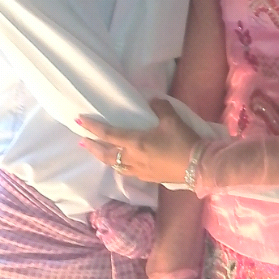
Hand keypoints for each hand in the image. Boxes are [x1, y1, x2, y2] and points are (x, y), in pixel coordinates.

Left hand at [77, 99, 199, 183]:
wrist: (198, 166)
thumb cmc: (182, 141)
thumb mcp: (172, 118)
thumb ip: (159, 107)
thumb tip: (152, 101)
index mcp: (136, 142)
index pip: (109, 134)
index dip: (93, 128)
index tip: (80, 122)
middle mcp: (133, 158)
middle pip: (107, 154)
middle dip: (93, 147)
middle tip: (82, 141)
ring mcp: (140, 171)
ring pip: (116, 165)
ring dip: (105, 158)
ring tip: (100, 153)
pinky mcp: (149, 178)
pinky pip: (128, 171)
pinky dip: (120, 165)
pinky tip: (123, 163)